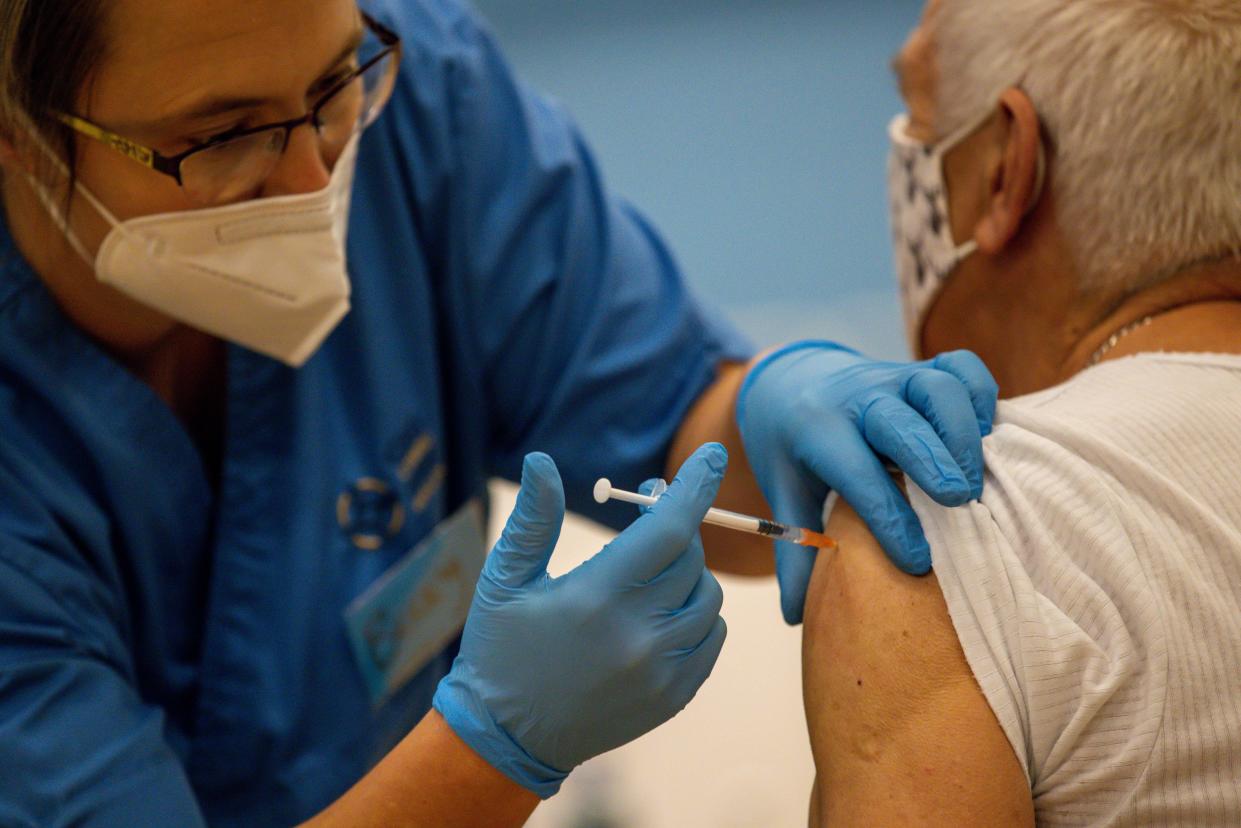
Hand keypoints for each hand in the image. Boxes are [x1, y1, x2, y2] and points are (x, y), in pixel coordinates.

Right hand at [433, 444, 728, 797]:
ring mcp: (662, 670)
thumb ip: (533, 519)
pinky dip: (698, 613)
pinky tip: (662, 609)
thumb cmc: (500, 651)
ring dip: (688, 571)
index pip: (668, 529)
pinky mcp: (674, 695)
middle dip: (676, 524)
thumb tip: (542, 460)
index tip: (713, 455)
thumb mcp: (504, 581)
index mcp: (597, 597)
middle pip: (690, 557)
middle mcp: (639, 634)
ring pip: (708, 596)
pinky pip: (711, 636)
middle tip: (650, 511)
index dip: (694, 487)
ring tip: (650, 569)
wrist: (508, 740)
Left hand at [736, 341, 996, 623]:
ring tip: (974, 482)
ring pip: (936, 386)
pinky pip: (961, 366)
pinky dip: (981, 395)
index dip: (889, 517)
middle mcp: (857, 397)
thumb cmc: (793, 448)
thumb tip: (795, 618)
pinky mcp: (922, 368)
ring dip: (962, 432)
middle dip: (932, 459)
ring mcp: (892, 377)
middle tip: (958, 504)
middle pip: (899, 419)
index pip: (855, 471)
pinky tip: (986, 435)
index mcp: (816, 430)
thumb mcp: (783, 492)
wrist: (790, 380)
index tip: (917, 562)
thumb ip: (794, 549)